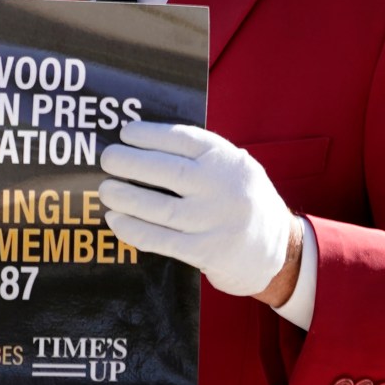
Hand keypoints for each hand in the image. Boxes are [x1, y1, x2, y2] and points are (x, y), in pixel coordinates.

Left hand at [98, 122, 297, 301]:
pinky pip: (162, 240)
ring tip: (106, 190)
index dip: (150, 135)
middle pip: (168, 172)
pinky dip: (134, 229)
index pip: (184, 139)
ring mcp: (215, 221)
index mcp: (228, 159)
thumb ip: (202, 158)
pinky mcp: (207, 251)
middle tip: (107, 159)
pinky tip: (116, 220)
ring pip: (161, 208)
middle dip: (131, 163)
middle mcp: (224, 187)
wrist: (278, 250)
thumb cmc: (243, 202)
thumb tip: (144, 148)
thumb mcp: (235, 169)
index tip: (125, 133)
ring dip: (126, 198)